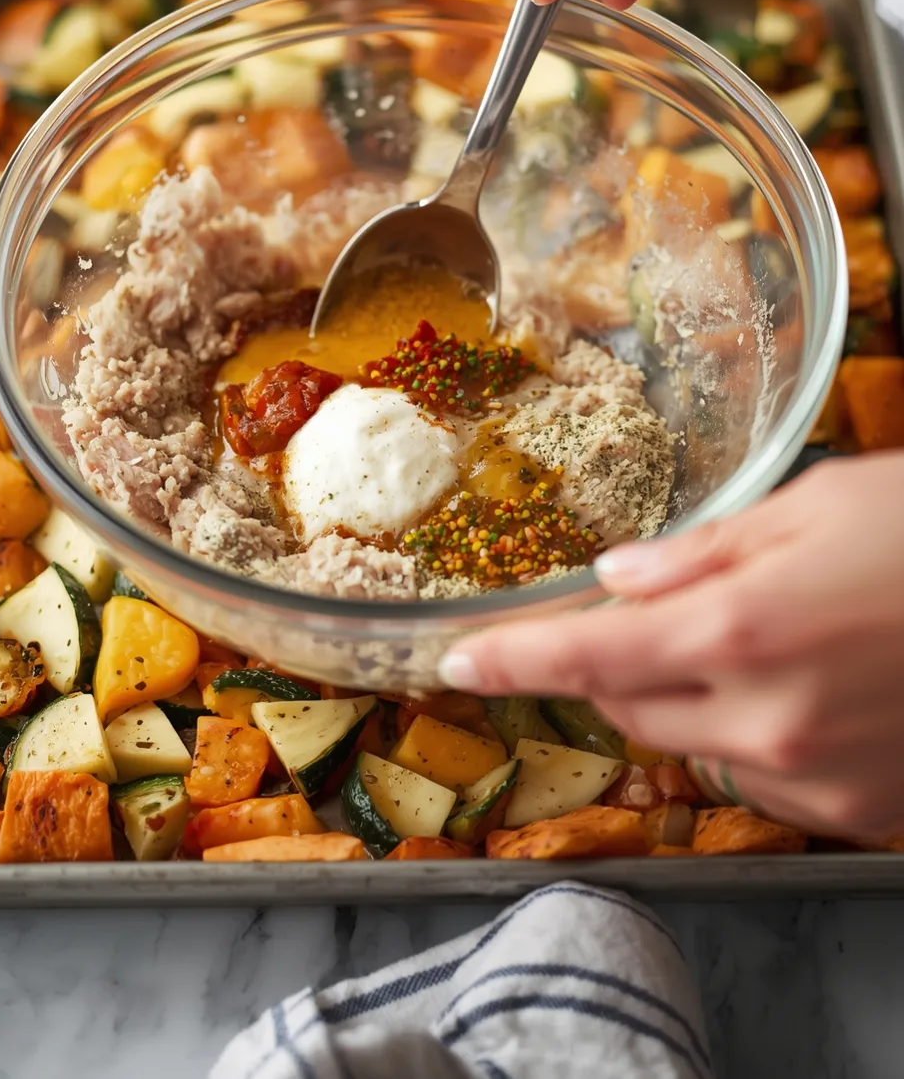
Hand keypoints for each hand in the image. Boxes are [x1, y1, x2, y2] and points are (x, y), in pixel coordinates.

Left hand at [439, 454, 903, 837]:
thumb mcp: (815, 505)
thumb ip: (704, 551)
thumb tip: (620, 576)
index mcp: (737, 631)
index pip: (585, 657)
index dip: (511, 660)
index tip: (456, 661)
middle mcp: (764, 722)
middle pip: (631, 708)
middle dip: (618, 660)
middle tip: (653, 610)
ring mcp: (815, 780)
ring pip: (695, 749)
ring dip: (689, 699)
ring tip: (755, 641)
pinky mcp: (862, 813)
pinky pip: (764, 784)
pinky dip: (754, 739)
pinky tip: (804, 688)